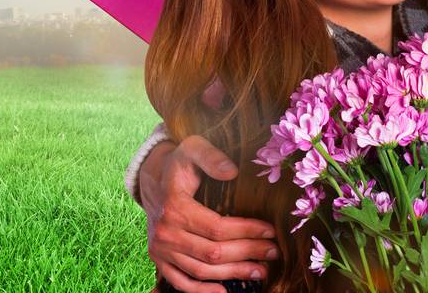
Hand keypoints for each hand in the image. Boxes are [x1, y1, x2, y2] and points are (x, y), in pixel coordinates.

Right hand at [138, 134, 279, 291]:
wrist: (153, 181)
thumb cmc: (180, 164)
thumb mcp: (192, 149)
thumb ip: (211, 156)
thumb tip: (232, 171)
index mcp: (175, 207)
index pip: (217, 227)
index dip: (247, 231)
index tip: (271, 231)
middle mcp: (165, 232)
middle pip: (212, 252)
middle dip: (248, 253)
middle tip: (274, 252)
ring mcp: (161, 249)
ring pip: (201, 270)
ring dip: (233, 274)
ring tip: (261, 270)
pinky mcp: (159, 259)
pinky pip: (180, 282)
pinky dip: (202, 291)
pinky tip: (225, 291)